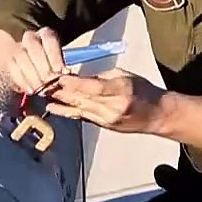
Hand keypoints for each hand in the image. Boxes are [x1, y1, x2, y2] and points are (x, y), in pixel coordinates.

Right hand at [0, 27, 66, 93]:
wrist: (17, 61)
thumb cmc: (44, 67)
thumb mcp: (54, 64)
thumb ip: (58, 68)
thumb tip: (67, 77)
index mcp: (45, 35)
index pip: (49, 39)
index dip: (55, 56)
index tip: (60, 71)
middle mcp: (29, 38)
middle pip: (34, 46)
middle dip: (42, 66)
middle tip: (49, 83)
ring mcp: (15, 46)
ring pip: (21, 55)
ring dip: (31, 74)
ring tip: (39, 89)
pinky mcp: (5, 58)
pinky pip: (11, 66)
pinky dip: (21, 80)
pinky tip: (29, 90)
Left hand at [44, 69, 167, 133]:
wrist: (158, 115)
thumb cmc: (143, 90)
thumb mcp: (124, 75)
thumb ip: (100, 77)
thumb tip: (76, 77)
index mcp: (121, 90)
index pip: (93, 87)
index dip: (74, 83)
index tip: (58, 77)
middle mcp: (113, 107)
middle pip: (82, 99)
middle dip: (61, 91)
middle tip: (43, 83)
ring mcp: (107, 119)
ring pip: (79, 109)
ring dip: (61, 101)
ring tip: (44, 94)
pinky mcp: (104, 126)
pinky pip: (83, 117)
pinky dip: (67, 111)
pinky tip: (54, 107)